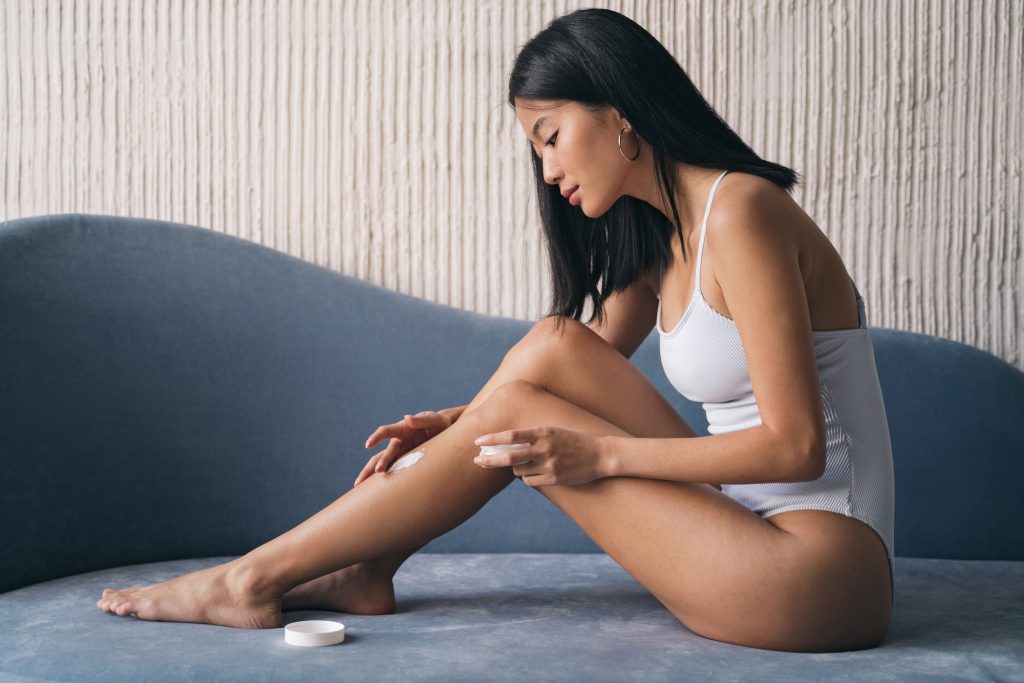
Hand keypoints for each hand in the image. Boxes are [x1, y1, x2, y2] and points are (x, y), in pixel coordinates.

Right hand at [354, 411, 454, 486]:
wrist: (446, 431)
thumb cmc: (439, 423)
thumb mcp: (434, 419)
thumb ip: (422, 420)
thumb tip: (406, 418)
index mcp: (403, 429)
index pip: (386, 431)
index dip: (377, 437)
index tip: (368, 445)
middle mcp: (399, 442)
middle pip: (381, 454)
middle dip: (373, 465)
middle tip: (366, 478)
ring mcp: (402, 453)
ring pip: (382, 464)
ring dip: (371, 474)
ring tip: (359, 487)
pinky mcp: (407, 462)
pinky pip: (394, 471)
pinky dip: (384, 479)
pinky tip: (375, 491)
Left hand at [472, 426, 608, 486]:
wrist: (601, 455)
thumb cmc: (576, 440)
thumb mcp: (555, 430)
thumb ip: (534, 434)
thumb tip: (508, 440)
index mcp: (544, 432)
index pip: (512, 435)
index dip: (493, 438)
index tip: (478, 441)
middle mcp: (545, 448)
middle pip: (509, 456)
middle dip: (490, 459)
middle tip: (477, 461)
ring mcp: (549, 464)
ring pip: (518, 471)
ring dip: (515, 469)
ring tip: (525, 464)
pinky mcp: (554, 478)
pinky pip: (530, 481)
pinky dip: (528, 478)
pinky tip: (535, 474)